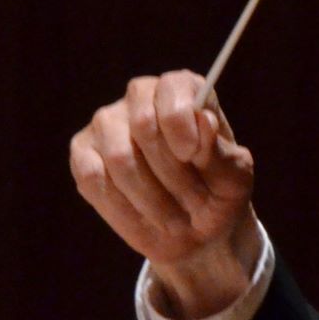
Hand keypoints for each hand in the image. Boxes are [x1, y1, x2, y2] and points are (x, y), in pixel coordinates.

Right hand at [68, 71, 257, 319]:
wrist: (194, 231)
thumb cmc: (217, 195)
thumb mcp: (234, 180)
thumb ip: (220, 152)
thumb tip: (204, 120)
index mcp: (182, 89)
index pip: (173, 88)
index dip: (181, 122)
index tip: (192, 155)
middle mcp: (140, 96)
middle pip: (144, 125)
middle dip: (173, 175)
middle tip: (196, 204)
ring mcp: (107, 123)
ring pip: (119, 157)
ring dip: (152, 198)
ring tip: (175, 220)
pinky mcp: (83, 154)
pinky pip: (93, 178)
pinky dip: (122, 207)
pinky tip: (144, 218)